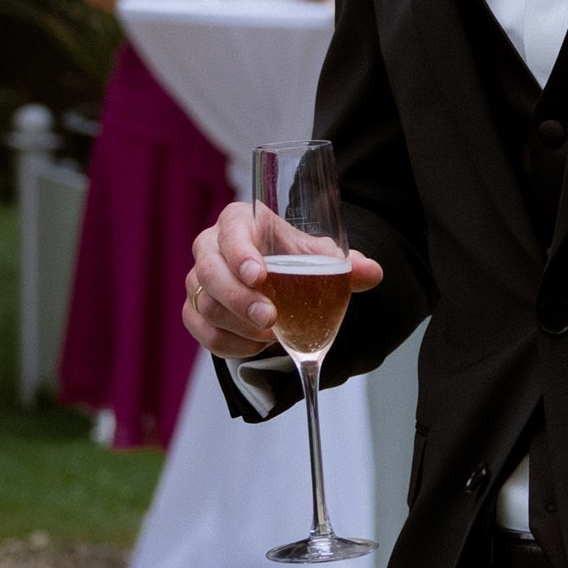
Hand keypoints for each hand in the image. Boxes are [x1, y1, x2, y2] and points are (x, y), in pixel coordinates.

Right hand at [183, 199, 382, 357]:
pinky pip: (202, 331)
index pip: (231, 232)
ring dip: (238, 326)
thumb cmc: (288, 257)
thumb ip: (344, 265)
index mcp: (238, 222)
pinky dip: (230, 344)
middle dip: (240, 299)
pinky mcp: (194, 309)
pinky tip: (255, 346)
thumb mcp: (315, 257)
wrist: (272, 276)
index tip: (260, 275)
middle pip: (210, 273)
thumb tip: (373, 272)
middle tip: (271, 319)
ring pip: (204, 305)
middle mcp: (210, 247)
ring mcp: (197, 280)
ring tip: (271, 336)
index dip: (241, 254)